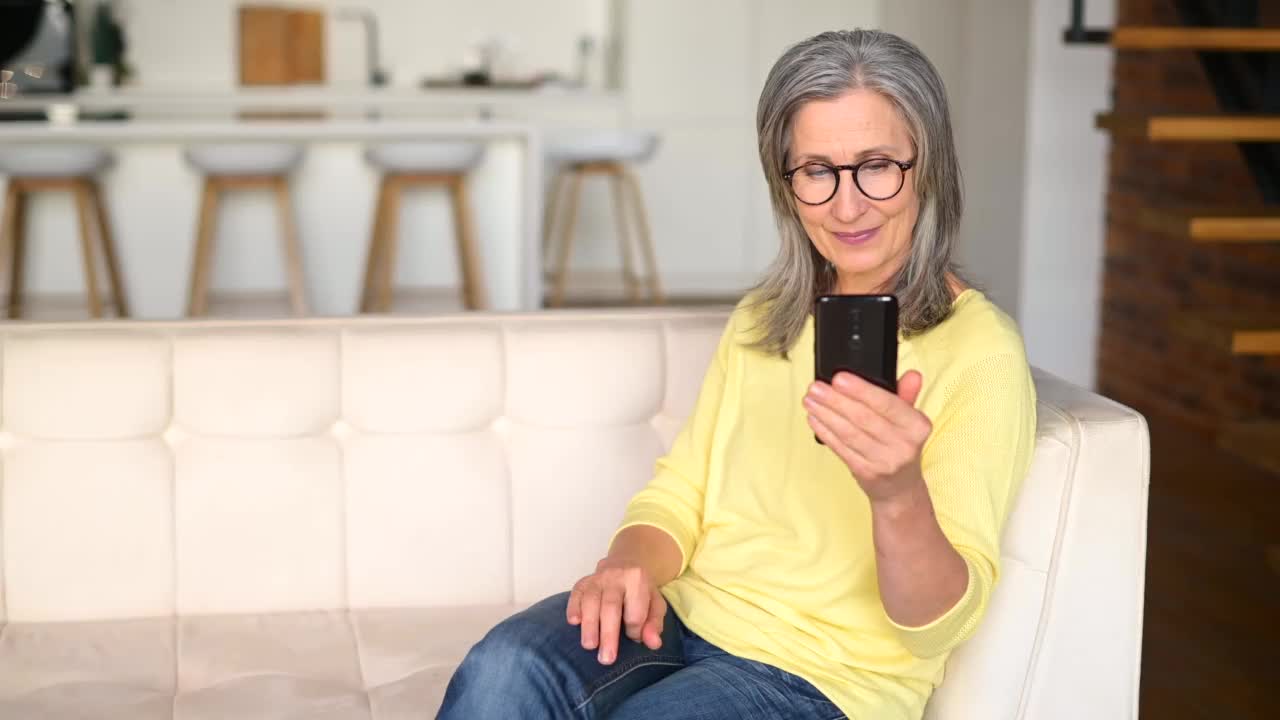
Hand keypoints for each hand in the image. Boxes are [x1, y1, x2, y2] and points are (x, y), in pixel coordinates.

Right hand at [566, 556, 666, 664]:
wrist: (625, 564)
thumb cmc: (641, 591)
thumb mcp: (655, 604)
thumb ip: (654, 624)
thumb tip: (653, 643)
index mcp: (637, 580)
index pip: (634, 612)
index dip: (634, 630)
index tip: (633, 638)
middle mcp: (615, 576)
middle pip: (610, 607)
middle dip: (608, 634)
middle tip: (606, 658)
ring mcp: (596, 578)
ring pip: (590, 601)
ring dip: (589, 625)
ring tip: (589, 646)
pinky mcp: (582, 582)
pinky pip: (576, 594)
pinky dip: (573, 608)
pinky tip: (573, 623)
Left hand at [803, 370, 931, 503]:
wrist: (900, 488)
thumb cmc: (901, 446)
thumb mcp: (909, 421)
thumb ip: (906, 395)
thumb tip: (912, 375)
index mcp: (917, 426)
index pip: (887, 404)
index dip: (861, 391)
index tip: (838, 378)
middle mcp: (904, 445)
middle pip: (863, 418)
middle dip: (835, 400)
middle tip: (815, 388)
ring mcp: (884, 461)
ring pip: (849, 433)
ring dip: (825, 414)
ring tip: (810, 400)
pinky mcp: (866, 473)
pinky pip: (841, 448)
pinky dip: (825, 432)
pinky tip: (814, 419)